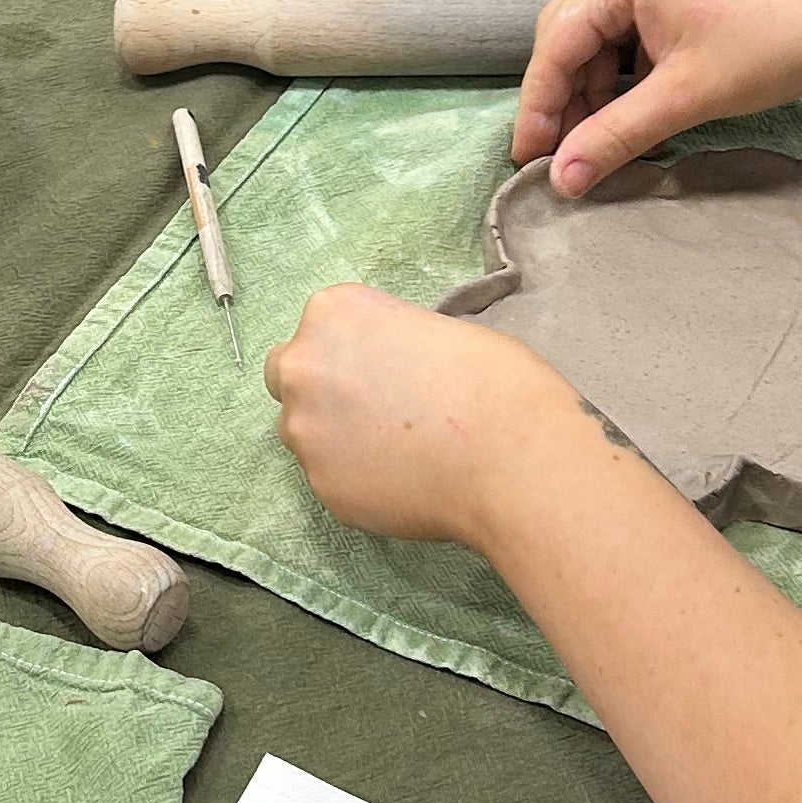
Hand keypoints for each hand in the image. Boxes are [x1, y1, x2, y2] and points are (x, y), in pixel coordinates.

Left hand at [264, 282, 573, 546]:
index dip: (352, 349)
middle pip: (288, 377)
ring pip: (304, 434)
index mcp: (333, 313)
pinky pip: (332, 481)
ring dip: (336, 438)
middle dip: (320, 390)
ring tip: (399, 451)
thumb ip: (389, 345)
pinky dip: (359, 481)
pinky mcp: (322, 489)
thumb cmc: (495, 381)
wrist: (513, 457)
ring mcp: (306, 433)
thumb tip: (385, 370)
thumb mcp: (437, 330)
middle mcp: (303, 367)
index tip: (385, 367)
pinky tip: (407, 481)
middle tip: (374, 408)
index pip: (319, 328)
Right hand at [511, 0, 801, 190]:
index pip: (556, 40)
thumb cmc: (771, 47)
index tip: (528, 157)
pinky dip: (626, 65)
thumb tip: (561, 181)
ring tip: (601, 135)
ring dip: (596, 83)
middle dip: (564, 93)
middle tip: (561, 151)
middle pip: (572, 28)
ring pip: (603, 28)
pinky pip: (634, 21)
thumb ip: (615, 136)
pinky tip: (634, 104)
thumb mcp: (685, 98)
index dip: (539, 104)